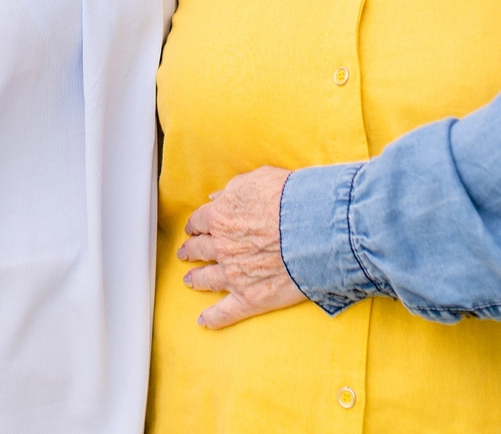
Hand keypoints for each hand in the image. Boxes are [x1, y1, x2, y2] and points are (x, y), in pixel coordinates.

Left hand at [176, 167, 305, 329]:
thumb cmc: (290, 200)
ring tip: (190, 280)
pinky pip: (226, 312)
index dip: (194, 225)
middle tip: (186, 253)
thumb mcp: (258, 180)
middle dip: (190, 251)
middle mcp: (221, 246)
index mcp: (221, 216)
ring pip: (207, 279)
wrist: (314, 229)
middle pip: (199, 249)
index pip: (199, 221)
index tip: (193, 229)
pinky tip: (204, 321)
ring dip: (196, 279)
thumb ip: (234, 189)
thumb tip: (217, 197)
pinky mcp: (250, 298)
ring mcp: (233, 274)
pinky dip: (213, 318)